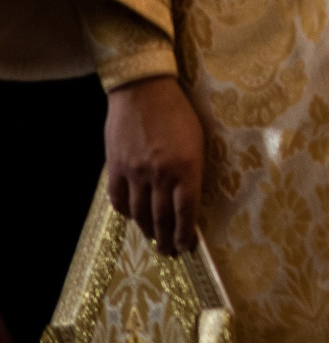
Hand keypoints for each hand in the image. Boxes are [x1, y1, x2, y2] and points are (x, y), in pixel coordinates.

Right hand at [105, 76, 203, 254]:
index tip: (187, 247)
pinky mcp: (115, 168)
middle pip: (162, 217)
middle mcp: (160, 174)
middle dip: (166, 239)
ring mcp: (135, 173)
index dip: (186, 233)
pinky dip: (125, 212)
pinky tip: (132, 216)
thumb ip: (192, 169)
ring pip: (139, 213)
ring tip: (153, 239)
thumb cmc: (178, 112)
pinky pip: (118, 199)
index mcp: (186, 167)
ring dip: (146, 230)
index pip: (186, 211)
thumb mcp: (198, 139)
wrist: (143, 91)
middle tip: (169, 252)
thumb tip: (188, 196)